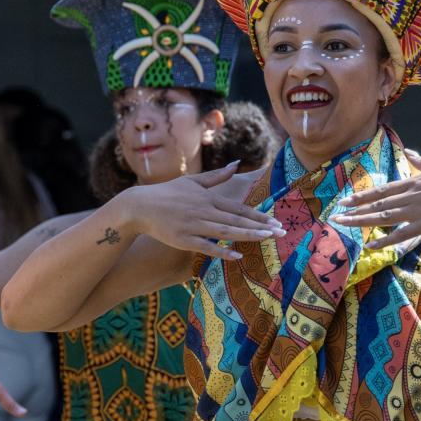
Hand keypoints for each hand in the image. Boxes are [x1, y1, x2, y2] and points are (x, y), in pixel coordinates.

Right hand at [120, 164, 277, 260]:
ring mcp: (193, 226)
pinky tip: (238, 256)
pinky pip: (206, 247)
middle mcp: (203, 210)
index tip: (276, 221)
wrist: (139, 206)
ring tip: (266, 239)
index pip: (238, 208)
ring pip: (226, 232)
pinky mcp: (183, 240)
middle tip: (281, 232)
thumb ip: (217, 176)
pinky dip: (222, 252)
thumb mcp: (192, 181)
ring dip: (248, 235)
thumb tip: (237, 164)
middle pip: (236, 220)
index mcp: (208, 197)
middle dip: (260, 226)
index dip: (258, 215)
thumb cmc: (167, 193)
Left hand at [332, 152, 420, 249]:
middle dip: (354, 210)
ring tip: (343, 225)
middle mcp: (410, 196)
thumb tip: (409, 152)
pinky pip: (401, 234)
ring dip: (361, 222)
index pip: (382, 190)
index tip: (346, 199)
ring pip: (382, 217)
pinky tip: (371, 245)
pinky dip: (385, 240)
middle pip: (377, 204)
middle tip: (335, 214)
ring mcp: (416, 211)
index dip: (362, 195)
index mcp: (413, 182)